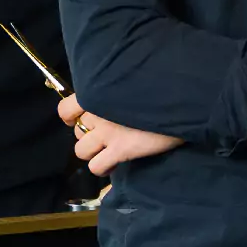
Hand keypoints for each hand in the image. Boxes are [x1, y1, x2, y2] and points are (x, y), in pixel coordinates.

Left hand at [58, 94, 182, 175]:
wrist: (181, 98)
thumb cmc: (161, 84)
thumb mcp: (133, 78)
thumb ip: (117, 88)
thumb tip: (114, 97)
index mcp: (99, 91)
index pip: (65, 108)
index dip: (70, 117)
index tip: (81, 119)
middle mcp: (97, 112)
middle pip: (77, 131)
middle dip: (88, 134)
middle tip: (106, 134)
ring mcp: (107, 132)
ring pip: (81, 151)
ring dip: (92, 153)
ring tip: (107, 152)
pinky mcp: (120, 150)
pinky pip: (96, 167)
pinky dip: (102, 169)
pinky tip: (113, 166)